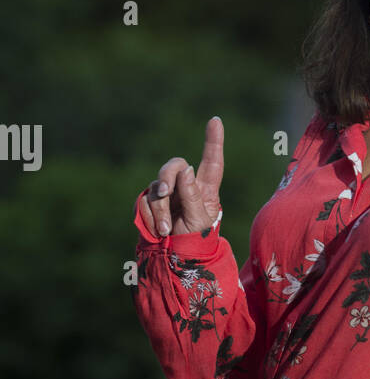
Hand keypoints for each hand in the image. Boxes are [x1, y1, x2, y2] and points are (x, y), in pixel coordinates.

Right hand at [139, 116, 223, 237]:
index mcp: (205, 189)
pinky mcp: (150, 202)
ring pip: (157, 187)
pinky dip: (150, 216)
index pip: (211, 162)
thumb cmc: (194, 240)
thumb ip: (191, 195)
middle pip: (175, 165)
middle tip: (165, 192)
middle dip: (167, 176)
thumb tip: (185, 169)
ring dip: (159, 210)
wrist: (175, 258)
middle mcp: (185, 186)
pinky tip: (158, 231)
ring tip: (166, 230)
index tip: (215, 120)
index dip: (213, 141)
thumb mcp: (198, 221)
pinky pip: (144, 201)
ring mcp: (167, 194)